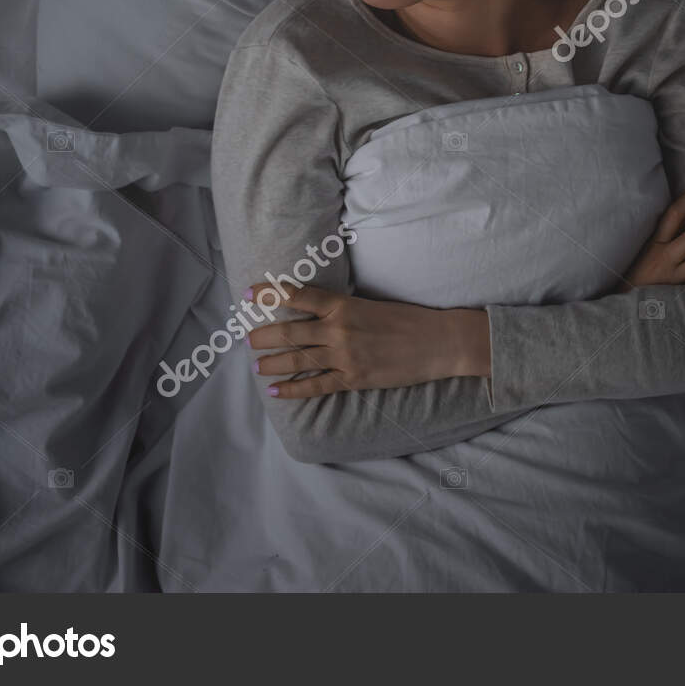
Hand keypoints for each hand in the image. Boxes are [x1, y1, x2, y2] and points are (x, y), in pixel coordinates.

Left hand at [247, 285, 490, 398]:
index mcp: (344, 305)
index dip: (269, 294)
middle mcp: (339, 329)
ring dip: (273, 363)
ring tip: (257, 365)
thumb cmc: (408, 319)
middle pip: (290, 332)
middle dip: (263, 336)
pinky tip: (276, 391)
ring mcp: (345, 355)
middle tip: (246, 339)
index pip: (298, 296)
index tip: (248, 294)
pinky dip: (294, 389)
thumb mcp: (371, 304)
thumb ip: (342, 309)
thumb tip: (314, 312)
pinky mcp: (354, 378)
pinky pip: (316, 385)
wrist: (438, 342)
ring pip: (298, 359)